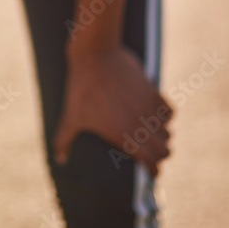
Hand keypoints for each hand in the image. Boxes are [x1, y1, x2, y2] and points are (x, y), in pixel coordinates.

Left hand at [52, 45, 173, 177]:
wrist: (95, 54)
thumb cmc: (81, 87)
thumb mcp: (71, 115)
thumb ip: (64, 139)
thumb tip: (59, 160)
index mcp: (122, 134)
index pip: (151, 162)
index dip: (153, 171)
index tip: (151, 173)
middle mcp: (139, 123)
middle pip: (164, 150)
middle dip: (160, 156)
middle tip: (151, 157)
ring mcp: (147, 106)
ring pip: (167, 132)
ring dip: (162, 137)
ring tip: (152, 138)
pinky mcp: (152, 90)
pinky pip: (169, 111)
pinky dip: (166, 117)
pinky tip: (156, 117)